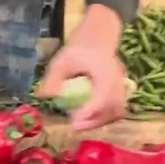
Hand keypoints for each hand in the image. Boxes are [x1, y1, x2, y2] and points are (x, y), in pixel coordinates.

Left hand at [37, 5, 128, 130]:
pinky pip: (117, 109)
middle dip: (94, 121)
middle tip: (74, 126)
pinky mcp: (121, 91)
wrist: (98, 37)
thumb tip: (42, 96)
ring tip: (80, 123)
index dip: (90, 111)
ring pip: (117, 111)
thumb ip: (52, 78)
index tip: (74, 119)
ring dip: (100, 121)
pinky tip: (89, 118)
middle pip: (113, 108)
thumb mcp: (62, 60)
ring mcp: (122, 86)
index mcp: (105, 71)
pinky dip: (104, 117)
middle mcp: (118, 80)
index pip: (103, 96)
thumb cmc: (80, 48)